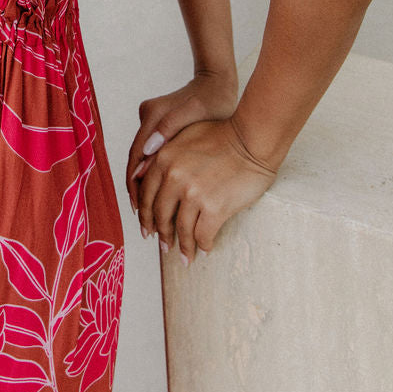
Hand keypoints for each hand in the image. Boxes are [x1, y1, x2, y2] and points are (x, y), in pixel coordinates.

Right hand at [127, 70, 238, 209]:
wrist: (218, 81)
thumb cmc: (212, 99)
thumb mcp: (194, 114)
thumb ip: (169, 130)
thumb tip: (145, 155)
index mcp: (152, 116)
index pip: (136, 158)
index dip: (136, 187)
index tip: (140, 212)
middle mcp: (146, 119)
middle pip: (136, 164)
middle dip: (139, 196)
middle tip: (145, 225)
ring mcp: (151, 123)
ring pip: (142, 163)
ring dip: (146, 190)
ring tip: (151, 218)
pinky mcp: (159, 128)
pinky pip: (151, 158)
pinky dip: (154, 179)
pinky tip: (161, 199)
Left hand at [131, 116, 276, 265]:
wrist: (252, 139)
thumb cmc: (223, 135)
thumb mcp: (184, 135)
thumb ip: (162, 153)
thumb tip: (140, 173)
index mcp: (164, 159)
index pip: (146, 194)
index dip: (144, 215)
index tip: (148, 227)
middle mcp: (174, 177)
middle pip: (160, 214)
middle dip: (161, 233)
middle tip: (163, 245)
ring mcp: (193, 193)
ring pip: (181, 228)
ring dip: (183, 246)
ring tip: (185, 256)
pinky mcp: (214, 207)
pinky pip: (203, 234)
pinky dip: (202, 245)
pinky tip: (205, 250)